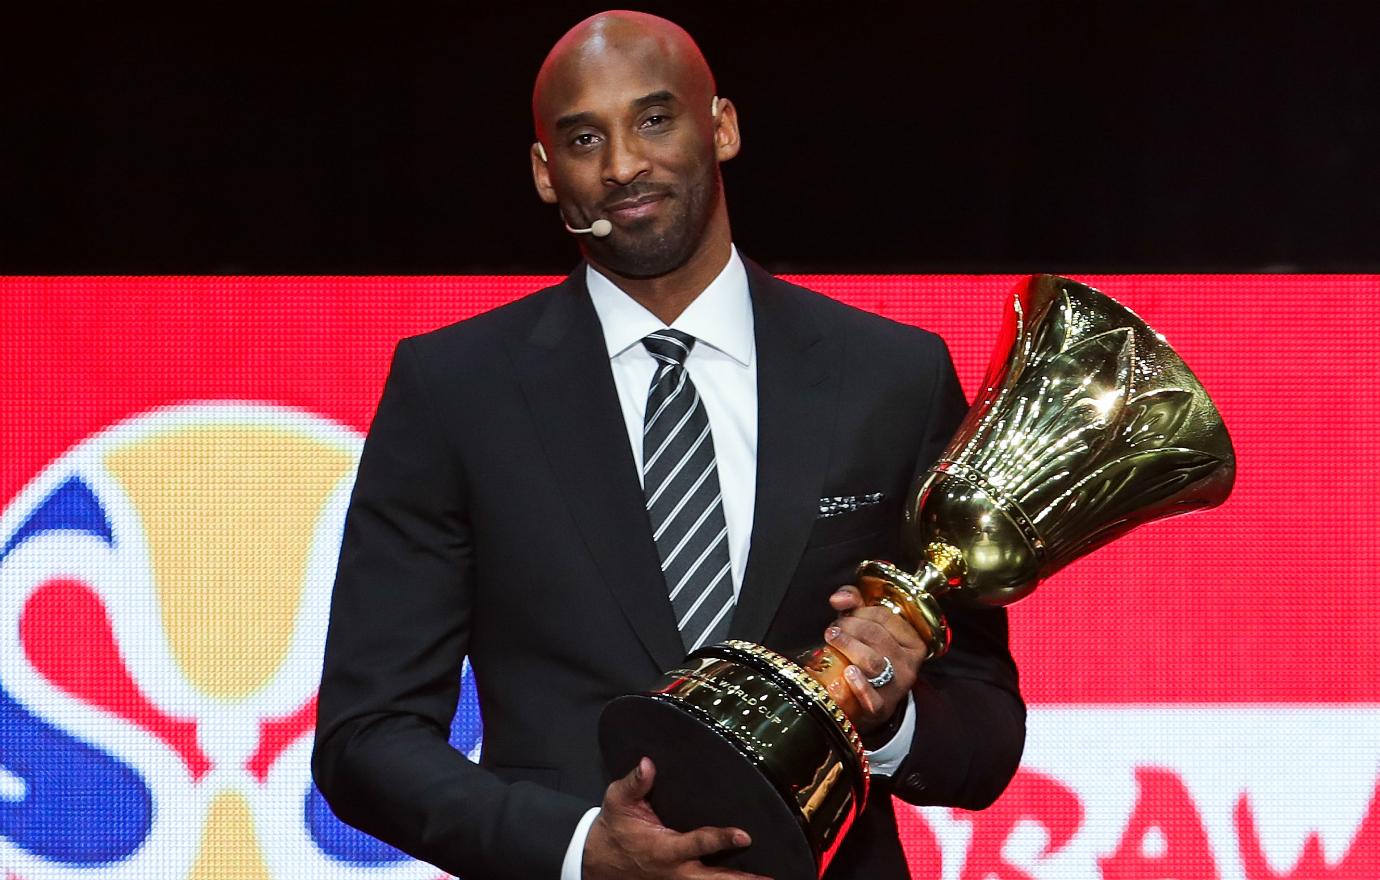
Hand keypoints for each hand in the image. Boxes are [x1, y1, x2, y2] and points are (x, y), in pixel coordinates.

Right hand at [583, 757, 770, 879]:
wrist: (596, 862)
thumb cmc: (612, 830)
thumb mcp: (618, 802)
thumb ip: (635, 783)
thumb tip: (648, 764)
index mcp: (665, 849)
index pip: (699, 844)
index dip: (722, 839)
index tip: (744, 836)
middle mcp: (676, 870)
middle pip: (715, 879)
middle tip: (769, 879)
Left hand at [823, 585, 928, 733]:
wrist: (871, 703)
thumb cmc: (870, 656)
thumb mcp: (870, 627)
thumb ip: (856, 604)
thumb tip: (839, 598)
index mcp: (912, 641)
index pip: (884, 617)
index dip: (858, 612)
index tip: (843, 615)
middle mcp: (909, 664)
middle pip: (876, 636)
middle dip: (849, 627)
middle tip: (833, 629)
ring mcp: (896, 686)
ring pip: (872, 660)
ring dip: (847, 646)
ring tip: (831, 640)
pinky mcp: (881, 708)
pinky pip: (872, 697)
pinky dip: (858, 685)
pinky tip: (848, 673)